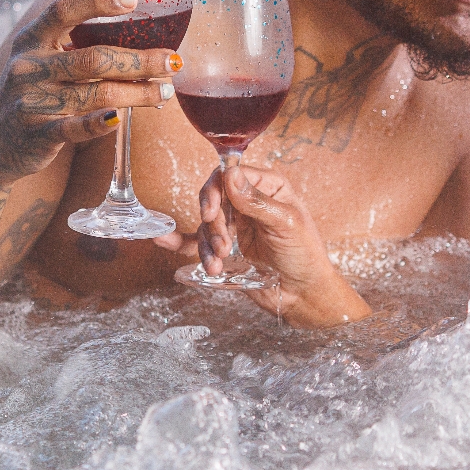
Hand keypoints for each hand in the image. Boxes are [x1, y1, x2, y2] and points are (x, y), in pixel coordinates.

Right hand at [0, 0, 181, 186]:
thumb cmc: (32, 90)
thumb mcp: (40, 57)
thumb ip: (73, 38)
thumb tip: (133, 14)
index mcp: (31, 39)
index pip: (63, 10)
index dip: (97, 0)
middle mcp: (29, 67)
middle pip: (93, 58)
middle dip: (139, 59)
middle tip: (172, 60)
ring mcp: (32, 101)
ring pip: (96, 93)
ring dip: (138, 92)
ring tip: (165, 91)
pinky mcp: (38, 134)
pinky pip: (76, 128)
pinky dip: (102, 123)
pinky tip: (123, 118)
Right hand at [182, 158, 369, 325]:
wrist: (303, 295)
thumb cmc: (305, 256)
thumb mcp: (286, 224)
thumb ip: (257, 201)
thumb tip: (230, 174)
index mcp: (268, 187)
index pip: (231, 175)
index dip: (216, 191)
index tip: (211, 211)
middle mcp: (247, 203)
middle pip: (213, 199)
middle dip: (213, 223)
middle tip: (223, 244)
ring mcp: (235, 226)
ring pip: (205, 225)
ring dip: (208, 244)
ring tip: (219, 264)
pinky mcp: (225, 249)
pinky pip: (198, 242)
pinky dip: (180, 242)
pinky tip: (163, 240)